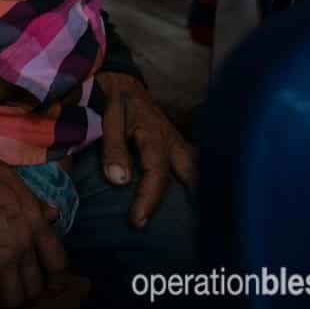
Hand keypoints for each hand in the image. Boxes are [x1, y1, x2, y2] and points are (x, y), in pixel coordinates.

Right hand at [0, 125, 65, 308]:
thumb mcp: (16, 181)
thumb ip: (35, 203)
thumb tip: (52, 213)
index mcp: (35, 221)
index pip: (58, 263)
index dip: (57, 282)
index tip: (51, 288)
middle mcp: (24, 243)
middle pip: (36, 288)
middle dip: (29, 298)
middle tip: (18, 296)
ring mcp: (2, 256)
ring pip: (15, 300)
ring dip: (8, 305)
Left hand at [95, 72, 195, 228]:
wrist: (119, 77)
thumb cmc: (112, 98)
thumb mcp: (107, 117)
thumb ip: (113, 147)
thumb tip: (120, 181)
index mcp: (155, 134)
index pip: (156, 174)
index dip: (148, 200)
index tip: (137, 222)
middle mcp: (173, 140)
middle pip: (190, 175)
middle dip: (193, 202)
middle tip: (191, 231)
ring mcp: (178, 141)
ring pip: (196, 170)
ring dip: (199, 193)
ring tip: (202, 222)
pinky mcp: (177, 143)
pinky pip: (191, 165)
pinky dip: (195, 182)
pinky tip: (196, 202)